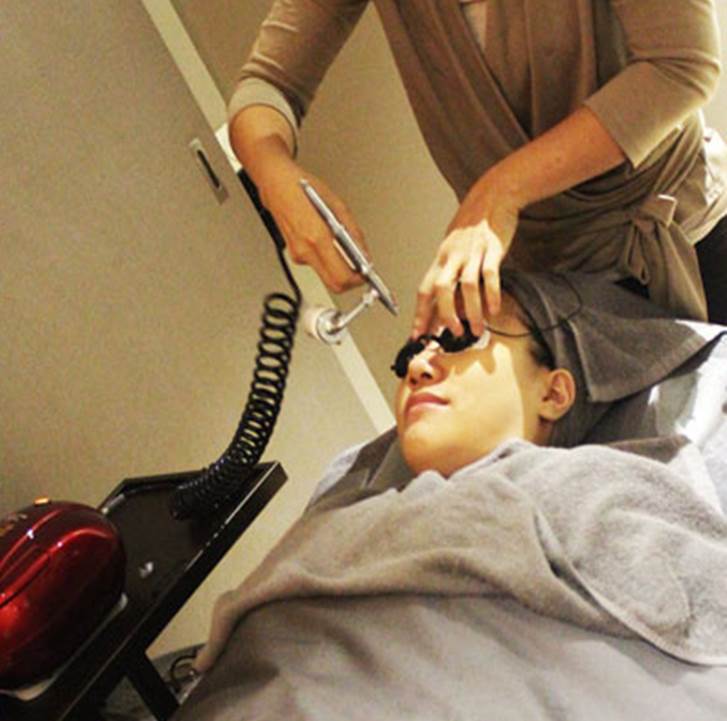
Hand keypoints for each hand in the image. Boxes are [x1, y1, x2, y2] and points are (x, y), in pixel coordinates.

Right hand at [256, 156, 368, 292]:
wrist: (276, 184)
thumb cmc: (304, 189)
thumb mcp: (338, 206)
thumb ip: (354, 234)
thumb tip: (363, 255)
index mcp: (318, 237)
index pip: (342, 276)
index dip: (358, 279)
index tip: (366, 273)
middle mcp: (305, 250)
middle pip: (334, 284)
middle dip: (349, 280)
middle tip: (359, 269)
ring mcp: (298, 254)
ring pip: (325, 276)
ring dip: (338, 269)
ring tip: (343, 250)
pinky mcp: (295, 254)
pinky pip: (317, 265)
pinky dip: (327, 260)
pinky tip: (328, 243)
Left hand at [412, 171, 519, 337]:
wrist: (493, 195)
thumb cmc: (472, 224)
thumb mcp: (453, 247)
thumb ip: (449, 272)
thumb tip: (446, 301)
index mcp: (442, 259)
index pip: (425, 290)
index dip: (419, 314)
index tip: (417, 335)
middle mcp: (453, 256)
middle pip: (441, 289)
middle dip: (444, 315)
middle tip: (452, 333)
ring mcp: (473, 252)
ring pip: (468, 286)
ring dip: (471, 311)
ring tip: (476, 329)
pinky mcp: (493, 248)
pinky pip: (491, 275)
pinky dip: (492, 295)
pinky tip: (494, 309)